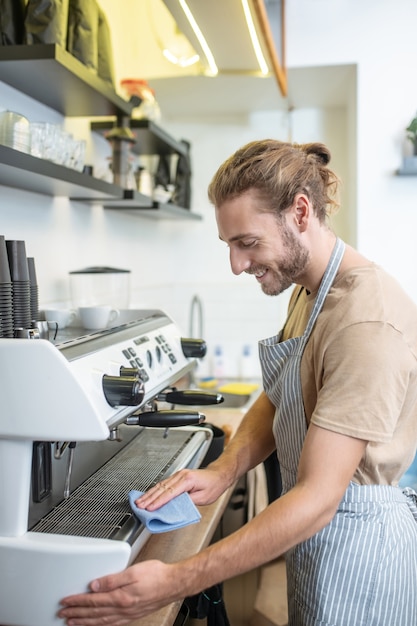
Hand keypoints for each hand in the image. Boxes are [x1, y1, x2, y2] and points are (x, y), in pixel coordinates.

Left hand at [58, 560, 177, 624]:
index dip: (77, 601)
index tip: (66, 601)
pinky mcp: (132, 616)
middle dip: (76, 614)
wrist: (173, 584)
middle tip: (63, 613)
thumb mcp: (133, 572)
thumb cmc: (156, 575)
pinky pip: (111, 624)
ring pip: (100, 621)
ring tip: (72, 622)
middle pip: (94, 613)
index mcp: (121, 597)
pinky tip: (95, 625)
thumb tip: (94, 585)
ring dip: (84, 622)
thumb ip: (112, 579)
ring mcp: (127, 615)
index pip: (93, 601)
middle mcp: (122, 609)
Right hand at [135, 466, 227, 510]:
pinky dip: (155, 490)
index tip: (149, 508)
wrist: (219, 475)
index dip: (158, 501)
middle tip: (139, 505)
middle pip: (161, 488)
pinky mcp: (177, 477)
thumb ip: (188, 501)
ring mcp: (178, 475)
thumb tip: (174, 506)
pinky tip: (149, 495)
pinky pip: (163, 484)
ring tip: (139, 501)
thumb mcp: (204, 497)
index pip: (169, 492)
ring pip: (160, 485)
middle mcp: (181, 475)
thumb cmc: (214, 485)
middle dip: (149, 497)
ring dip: (149, 494)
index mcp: (188, 480)